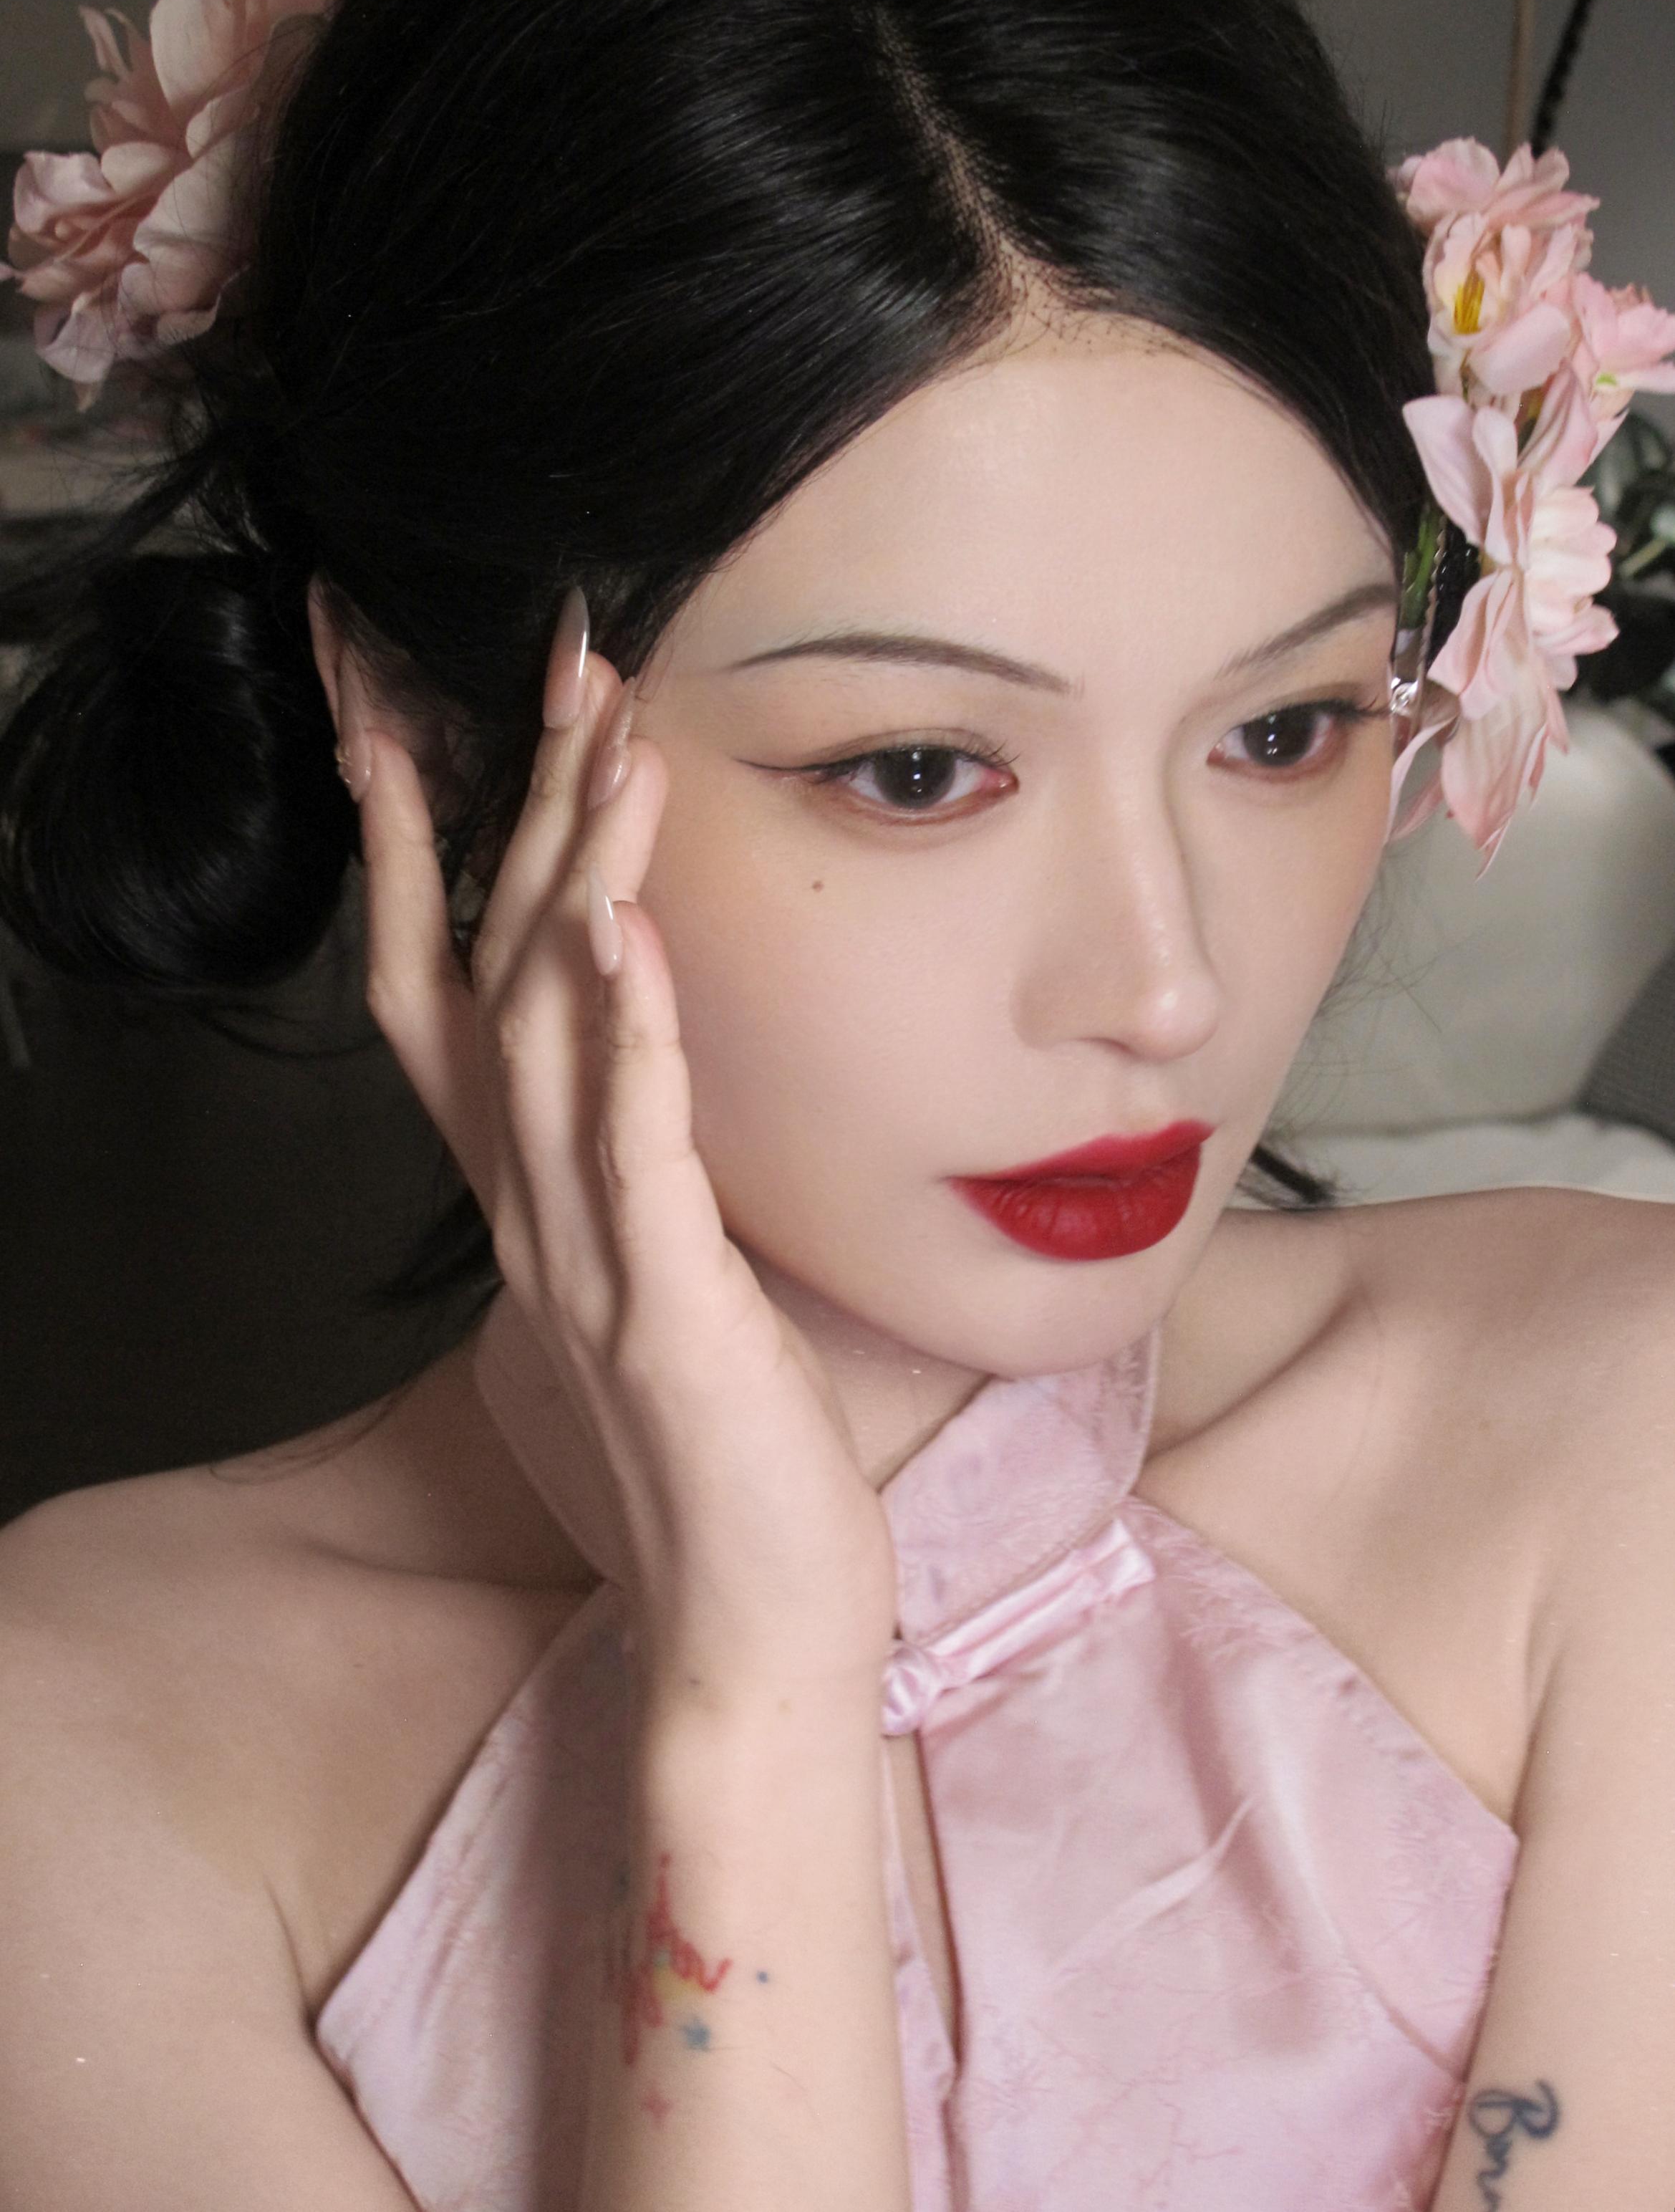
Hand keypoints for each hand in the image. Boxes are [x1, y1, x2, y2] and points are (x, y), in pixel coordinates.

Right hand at [326, 590, 897, 1710]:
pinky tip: (627, 934)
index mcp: (537, 1204)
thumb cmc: (722, 1457)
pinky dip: (626, 1039)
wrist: (746, 1630)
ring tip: (612, 743)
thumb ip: (632, 1182)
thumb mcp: (663, 1287)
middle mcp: (536, 1216)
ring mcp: (589, 1262)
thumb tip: (642, 1088)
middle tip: (563, 658)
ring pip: (553, 1036)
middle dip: (521, 809)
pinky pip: (632, 1152)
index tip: (418, 720)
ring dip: (578, 880)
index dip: (427, 857)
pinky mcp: (667, 1311)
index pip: (447, 999)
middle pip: (494, 973)